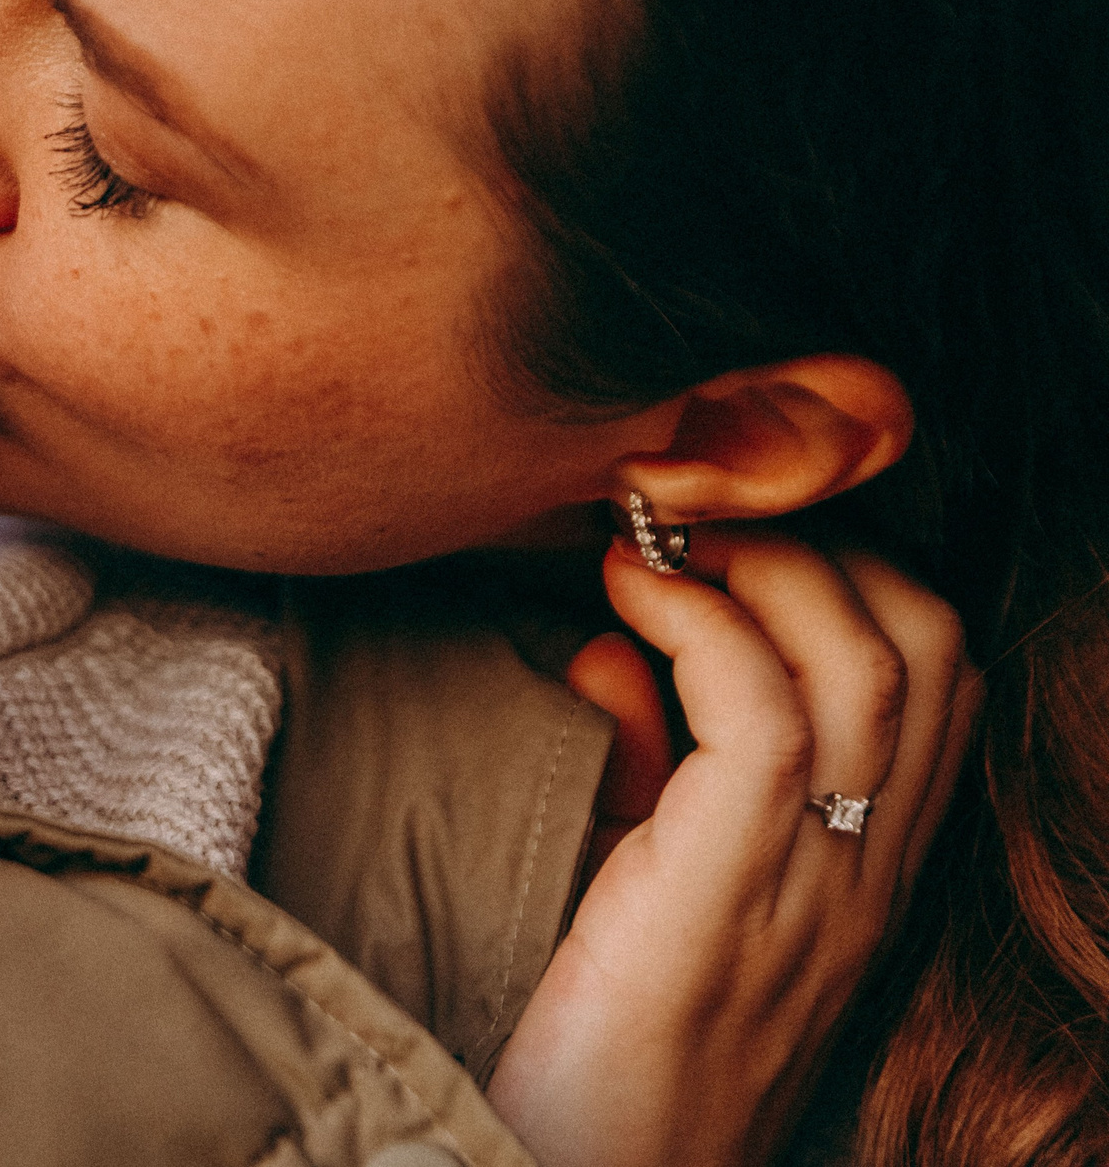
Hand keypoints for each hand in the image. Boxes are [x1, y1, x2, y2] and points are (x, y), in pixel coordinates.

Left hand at [486, 529, 980, 1166]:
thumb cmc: (601, 1022)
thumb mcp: (648, 870)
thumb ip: (654, 758)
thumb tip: (614, 641)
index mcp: (864, 862)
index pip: (936, 675)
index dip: (852, 568)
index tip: (736, 531)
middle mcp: (867, 869)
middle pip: (928, 643)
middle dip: (820, 539)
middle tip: (694, 516)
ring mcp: (815, 883)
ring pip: (867, 660)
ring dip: (762, 560)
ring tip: (658, 537)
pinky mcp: (731, 893)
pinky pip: (764, 716)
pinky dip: (701, 622)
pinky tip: (629, 595)